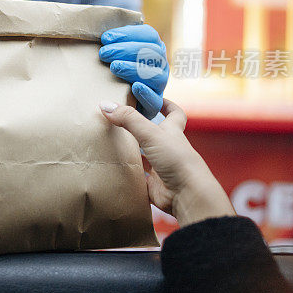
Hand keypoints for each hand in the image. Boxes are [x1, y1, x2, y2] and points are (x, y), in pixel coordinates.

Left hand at [99, 24, 168, 118]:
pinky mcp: (154, 105)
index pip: (149, 35)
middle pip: (152, 52)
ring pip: (156, 74)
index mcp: (153, 47)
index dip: (129, 34)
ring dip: (134, 69)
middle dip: (127, 50)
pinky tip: (134, 87)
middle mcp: (160, 64)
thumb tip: (98, 30)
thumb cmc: (114, 70)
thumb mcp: (113, 53)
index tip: (106, 37)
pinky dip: (146, 93)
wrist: (118, 102)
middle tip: (104, 53)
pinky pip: (156, 100)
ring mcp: (160, 85)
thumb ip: (111, 41)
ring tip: (114, 67)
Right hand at [100, 99, 234, 226]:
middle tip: (124, 118)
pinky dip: (128, 172)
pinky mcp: (153, 183)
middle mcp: (168, 148)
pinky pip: (138, 176)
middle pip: (155, 134)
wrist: (186, 194)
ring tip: (112, 141)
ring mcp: (161, 166)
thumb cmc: (177, 160)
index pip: (174, 113)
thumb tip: (105, 105)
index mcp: (172, 132)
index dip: (166, 104)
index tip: (153, 98)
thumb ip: (129, 119)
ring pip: (144, 155)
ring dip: (132, 150)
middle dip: (141, 127)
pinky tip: (115, 167)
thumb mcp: (151, 134)